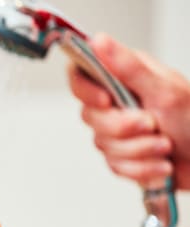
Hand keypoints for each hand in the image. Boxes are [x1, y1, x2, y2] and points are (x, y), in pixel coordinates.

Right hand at [68, 33, 189, 189]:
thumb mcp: (164, 89)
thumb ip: (128, 67)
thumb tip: (100, 41)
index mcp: (123, 78)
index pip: (80, 75)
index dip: (85, 91)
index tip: (106, 101)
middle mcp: (116, 102)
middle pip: (91, 116)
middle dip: (123, 128)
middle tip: (151, 124)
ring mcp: (116, 131)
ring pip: (104, 145)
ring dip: (139, 150)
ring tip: (164, 145)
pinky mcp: (120, 156)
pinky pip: (115, 166)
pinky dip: (141, 167)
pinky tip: (159, 162)